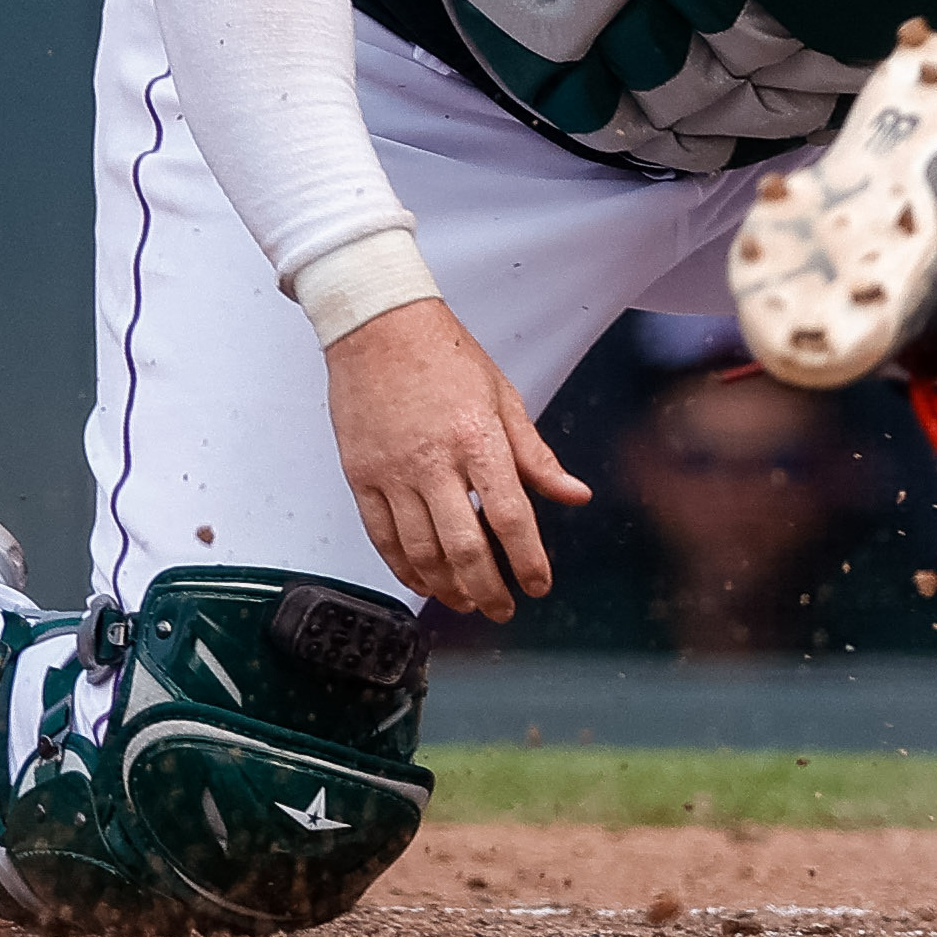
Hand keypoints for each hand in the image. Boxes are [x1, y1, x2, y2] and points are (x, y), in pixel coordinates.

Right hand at [325, 300, 592, 619]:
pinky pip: (381, 536)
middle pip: (463, 546)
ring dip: (446, 587)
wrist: (379, 328)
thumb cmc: (446, 357)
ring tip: (467, 601)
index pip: (510, 516)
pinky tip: (422, 582)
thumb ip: (537, 456)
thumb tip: (575, 494)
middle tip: (503, 609)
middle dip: (487, 588)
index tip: (539, 584)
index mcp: (478, 440)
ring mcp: (392, 472)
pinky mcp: (361, 476)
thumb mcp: (505, 399)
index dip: (527, 560)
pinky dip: (402, 568)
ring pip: (419, 551)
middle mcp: (434, 462)